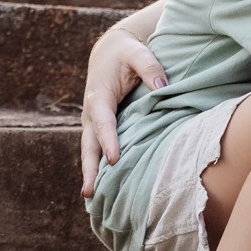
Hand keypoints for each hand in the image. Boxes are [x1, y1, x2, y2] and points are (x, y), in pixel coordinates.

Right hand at [79, 29, 167, 198]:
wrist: (108, 51)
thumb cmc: (126, 53)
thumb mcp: (138, 53)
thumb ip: (150, 68)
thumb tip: (163, 87)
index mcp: (99, 96)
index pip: (103, 122)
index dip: (108, 140)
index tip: (114, 160)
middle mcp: (91, 112)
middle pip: (88, 144)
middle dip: (89, 168)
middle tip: (89, 192)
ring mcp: (92, 122)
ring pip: (89, 151)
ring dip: (90, 173)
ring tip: (91, 198)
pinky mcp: (98, 127)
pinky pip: (95, 149)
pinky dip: (96, 167)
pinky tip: (102, 186)